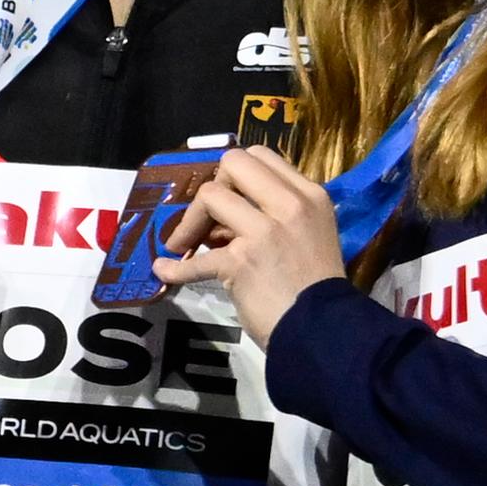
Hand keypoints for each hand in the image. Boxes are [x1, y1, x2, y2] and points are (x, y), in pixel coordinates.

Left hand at [149, 146, 343, 348]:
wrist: (322, 329)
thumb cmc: (316, 285)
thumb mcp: (311, 232)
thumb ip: (278, 212)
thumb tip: (230, 209)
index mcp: (309, 195)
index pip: (262, 156)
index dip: (236, 173)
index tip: (229, 197)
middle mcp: (289, 206)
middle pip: (234, 163)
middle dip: (214, 185)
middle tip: (209, 215)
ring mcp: (263, 232)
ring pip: (210, 196)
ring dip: (190, 222)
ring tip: (185, 245)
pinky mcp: (239, 262)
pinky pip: (195, 260)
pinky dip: (175, 267)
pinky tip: (164, 269)